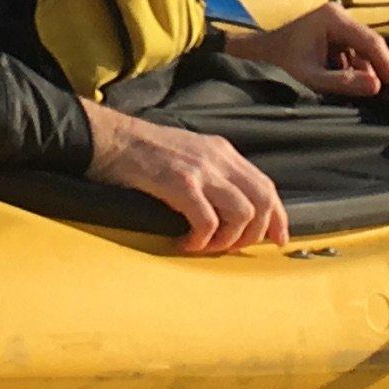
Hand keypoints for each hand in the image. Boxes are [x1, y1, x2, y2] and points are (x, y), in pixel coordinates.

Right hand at [85, 105, 287, 253]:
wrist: (111, 139)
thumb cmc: (142, 153)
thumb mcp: (189, 154)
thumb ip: (211, 175)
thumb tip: (229, 210)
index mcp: (222, 152)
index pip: (266, 186)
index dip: (278, 217)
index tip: (278, 240)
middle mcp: (219, 159)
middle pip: (262, 201)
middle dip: (254, 233)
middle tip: (231, 249)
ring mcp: (201, 170)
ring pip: (242, 214)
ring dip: (228, 239)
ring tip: (205, 246)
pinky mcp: (180, 183)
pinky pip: (208, 221)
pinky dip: (202, 240)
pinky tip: (184, 243)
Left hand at [223, 2, 388, 101]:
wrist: (253, 56)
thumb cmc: (276, 62)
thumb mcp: (310, 77)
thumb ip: (343, 82)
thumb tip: (376, 85)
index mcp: (332, 18)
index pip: (370, 41)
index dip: (387, 65)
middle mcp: (337, 16)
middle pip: (369, 44)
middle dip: (379, 69)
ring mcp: (335, 25)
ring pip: (362, 51)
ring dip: (365, 71)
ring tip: (368, 92)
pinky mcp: (332, 36)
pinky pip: (352, 54)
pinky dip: (354, 70)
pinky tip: (353, 85)